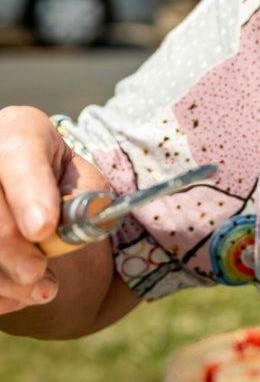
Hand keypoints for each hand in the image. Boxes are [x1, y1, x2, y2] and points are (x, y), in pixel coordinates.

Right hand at [0, 106, 104, 316]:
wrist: (20, 173)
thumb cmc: (51, 176)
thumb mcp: (77, 174)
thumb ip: (83, 196)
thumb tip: (74, 231)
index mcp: (17, 132)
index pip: (19, 155)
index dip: (29, 194)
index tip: (44, 229)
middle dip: (12, 248)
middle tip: (38, 272)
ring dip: (2, 277)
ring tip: (40, 289)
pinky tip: (16, 295)